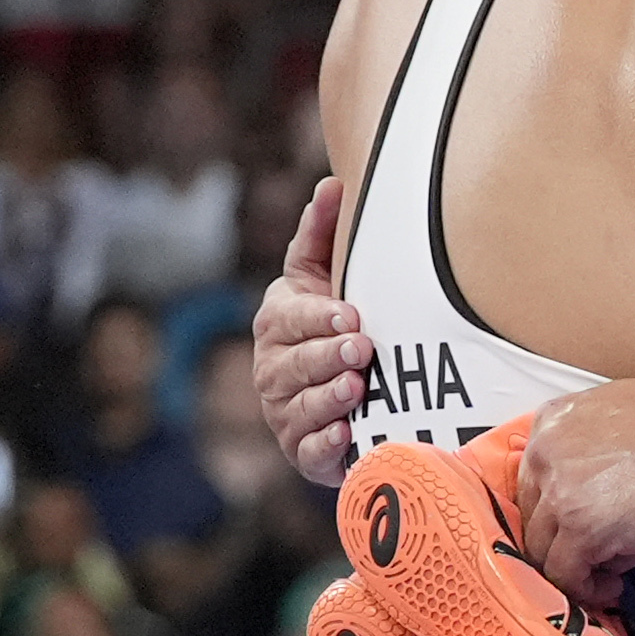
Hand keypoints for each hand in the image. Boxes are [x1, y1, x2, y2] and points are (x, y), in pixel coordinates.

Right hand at [253, 182, 365, 484]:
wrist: (339, 392)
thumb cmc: (328, 326)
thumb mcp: (321, 279)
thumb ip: (320, 236)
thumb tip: (333, 183)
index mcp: (276, 323)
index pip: (290, 318)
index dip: (319, 318)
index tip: (350, 316)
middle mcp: (272, 368)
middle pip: (295, 363)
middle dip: (327, 356)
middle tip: (362, 349)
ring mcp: (284, 413)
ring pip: (301, 406)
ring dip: (329, 397)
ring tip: (357, 388)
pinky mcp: (302, 452)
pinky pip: (309, 449)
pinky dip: (326, 442)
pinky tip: (346, 432)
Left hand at [510, 381, 634, 605]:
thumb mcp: (623, 418)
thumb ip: (593, 449)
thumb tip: (593, 494)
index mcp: (554, 420)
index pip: (532, 481)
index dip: (555, 513)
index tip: (573, 531)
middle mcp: (547, 452)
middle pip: (532, 517)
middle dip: (560, 543)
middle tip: (591, 559)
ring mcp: (560, 491)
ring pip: (542, 550)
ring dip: (573, 569)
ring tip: (606, 577)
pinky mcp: (581, 528)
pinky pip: (565, 574)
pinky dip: (586, 590)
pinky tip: (612, 588)